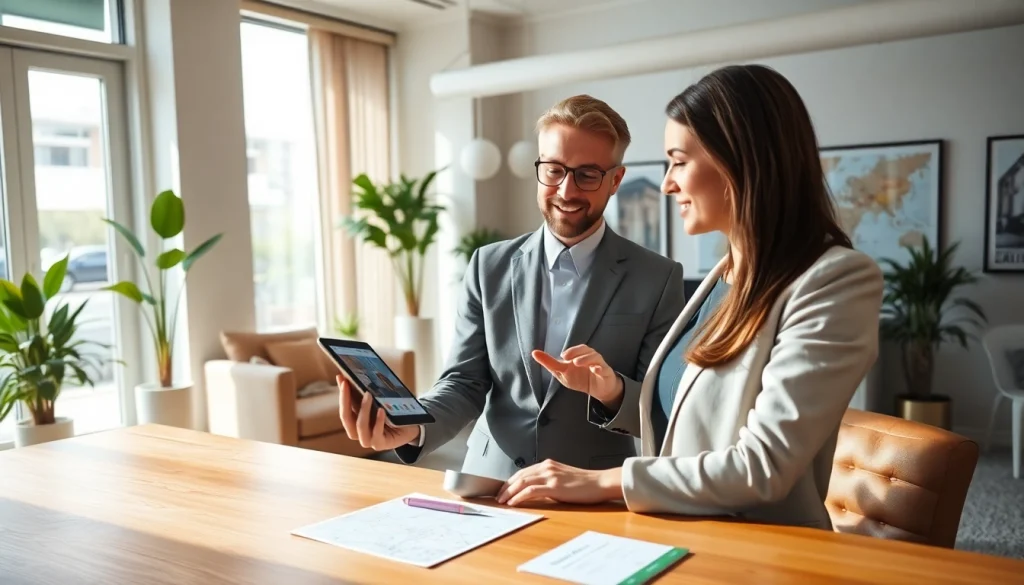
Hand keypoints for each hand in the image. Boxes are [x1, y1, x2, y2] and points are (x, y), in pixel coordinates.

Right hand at [337, 376, 418, 449]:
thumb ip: (363, 393)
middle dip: (346, 401)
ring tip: (368, 394)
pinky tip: (382, 410)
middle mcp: (359, 432)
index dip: (342, 395)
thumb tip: (348, 376)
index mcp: (355, 422)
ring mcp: (369, 440)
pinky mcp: (381, 444)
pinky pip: (376, 434)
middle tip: (349, 384)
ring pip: (360, 427)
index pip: (344, 409)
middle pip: (347, 419)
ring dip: (363, 410)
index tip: (342, 379)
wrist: (411, 427)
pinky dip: (378, 422)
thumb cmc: (391, 413)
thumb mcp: (377, 402)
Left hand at [496, 459, 622, 506]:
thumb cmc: (585, 484)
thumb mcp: (563, 479)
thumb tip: (536, 492)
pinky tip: (513, 503)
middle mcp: (547, 467)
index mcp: (548, 465)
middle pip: (519, 476)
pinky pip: (530, 491)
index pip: (523, 472)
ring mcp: (550, 476)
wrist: (600, 483)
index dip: (511, 481)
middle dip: (506, 487)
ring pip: (522, 482)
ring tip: (501, 501)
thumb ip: (549, 482)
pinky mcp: (554, 486)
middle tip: (498, 497)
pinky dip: (519, 496)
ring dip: (509, 492)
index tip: (503, 490)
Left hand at [532, 344, 622, 405]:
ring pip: (595, 357)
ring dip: (586, 359)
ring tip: (577, 363)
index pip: (576, 349)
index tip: (563, 356)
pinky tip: (596, 370)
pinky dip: (600, 368)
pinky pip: (604, 369)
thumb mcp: (562, 372)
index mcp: (580, 355)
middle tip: (568, 358)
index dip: (571, 351)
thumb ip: (549, 363)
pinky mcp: (606, 373)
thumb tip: (534, 352)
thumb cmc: (580, 378)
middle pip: (586, 350)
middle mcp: (590, 357)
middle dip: (577, 352)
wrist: (598, 389)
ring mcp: (599, 364)